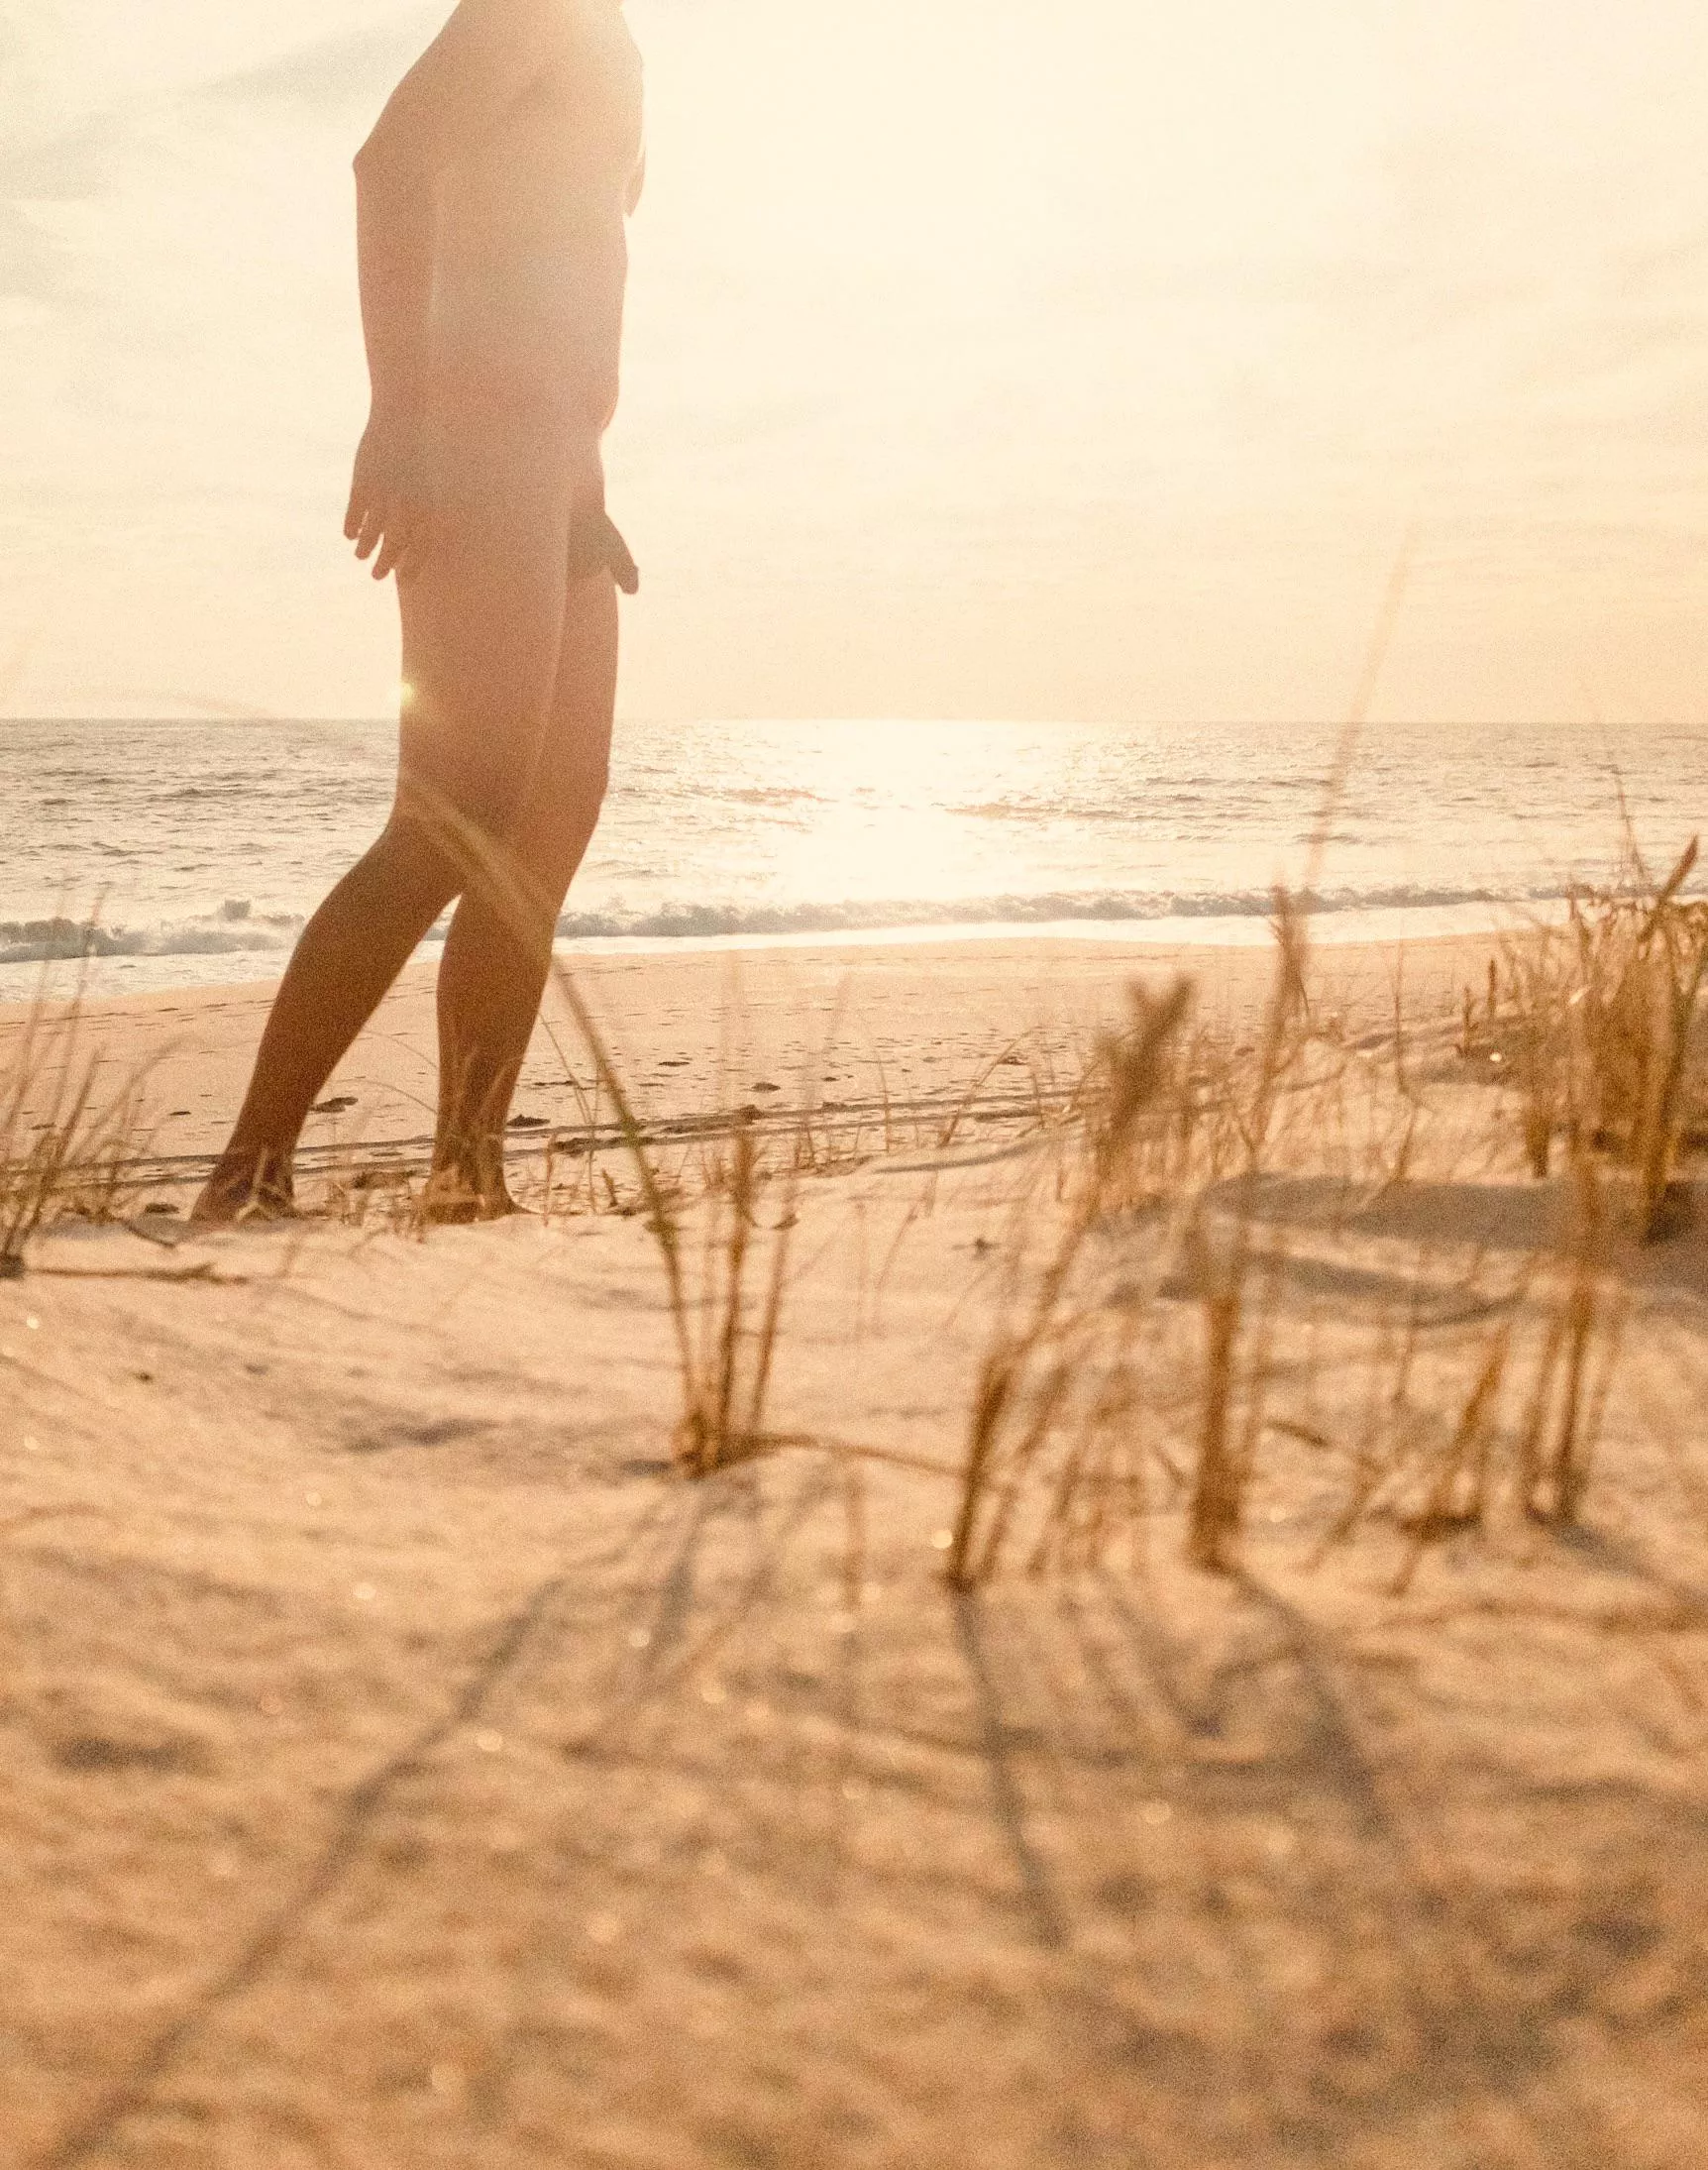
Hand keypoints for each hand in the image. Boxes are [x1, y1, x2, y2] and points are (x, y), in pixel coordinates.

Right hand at [344, 406, 432, 581]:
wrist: (403, 419)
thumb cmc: (420, 454)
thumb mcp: (430, 484)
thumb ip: (424, 512)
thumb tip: (412, 538)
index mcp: (428, 508)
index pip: (421, 548)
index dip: (411, 566)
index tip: (401, 578)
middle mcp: (407, 507)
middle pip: (394, 545)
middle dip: (385, 563)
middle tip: (376, 576)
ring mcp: (384, 496)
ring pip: (371, 533)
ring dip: (365, 548)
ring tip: (360, 557)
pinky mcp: (363, 484)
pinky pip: (355, 514)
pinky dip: (352, 527)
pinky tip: (349, 536)